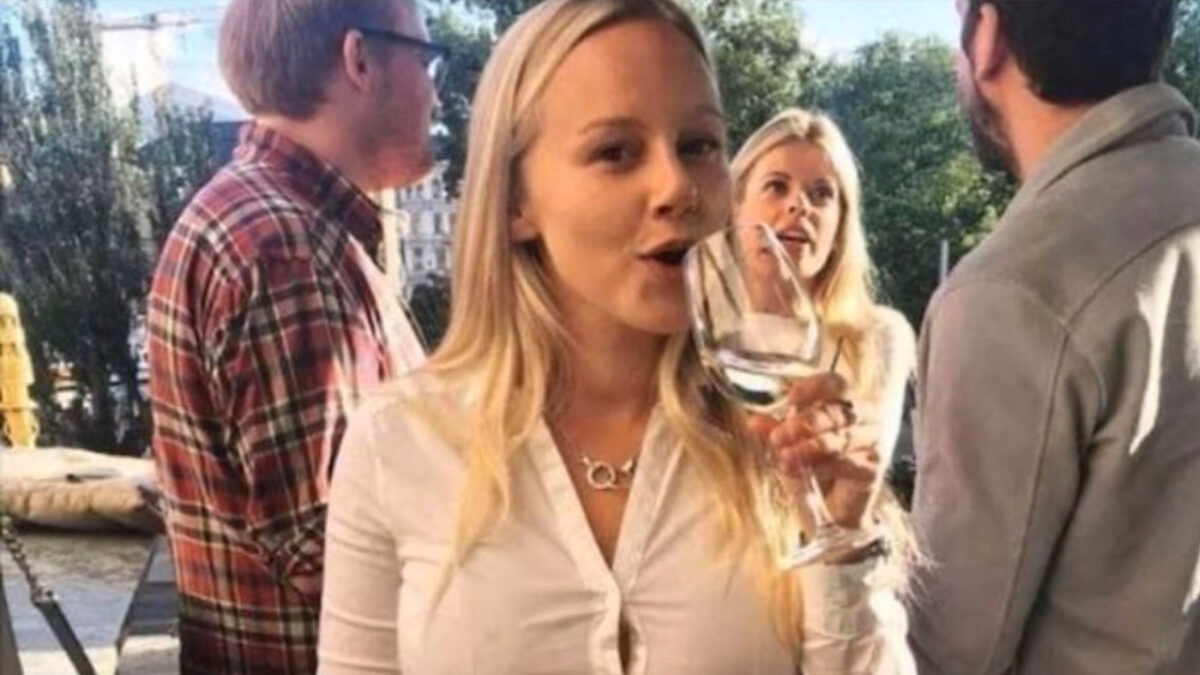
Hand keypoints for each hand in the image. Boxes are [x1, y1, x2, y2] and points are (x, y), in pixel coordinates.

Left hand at [745, 373, 882, 528]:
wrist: (835, 505)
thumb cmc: (818, 463)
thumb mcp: (793, 443)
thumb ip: (777, 430)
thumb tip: (754, 422)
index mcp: (844, 401)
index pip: (834, 384)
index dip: (813, 388)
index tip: (790, 400)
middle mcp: (863, 417)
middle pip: (836, 412)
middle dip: (806, 423)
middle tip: (779, 436)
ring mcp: (871, 442)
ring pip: (842, 438)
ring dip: (811, 447)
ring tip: (786, 457)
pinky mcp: (872, 469)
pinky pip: (848, 463)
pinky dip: (823, 467)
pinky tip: (805, 471)